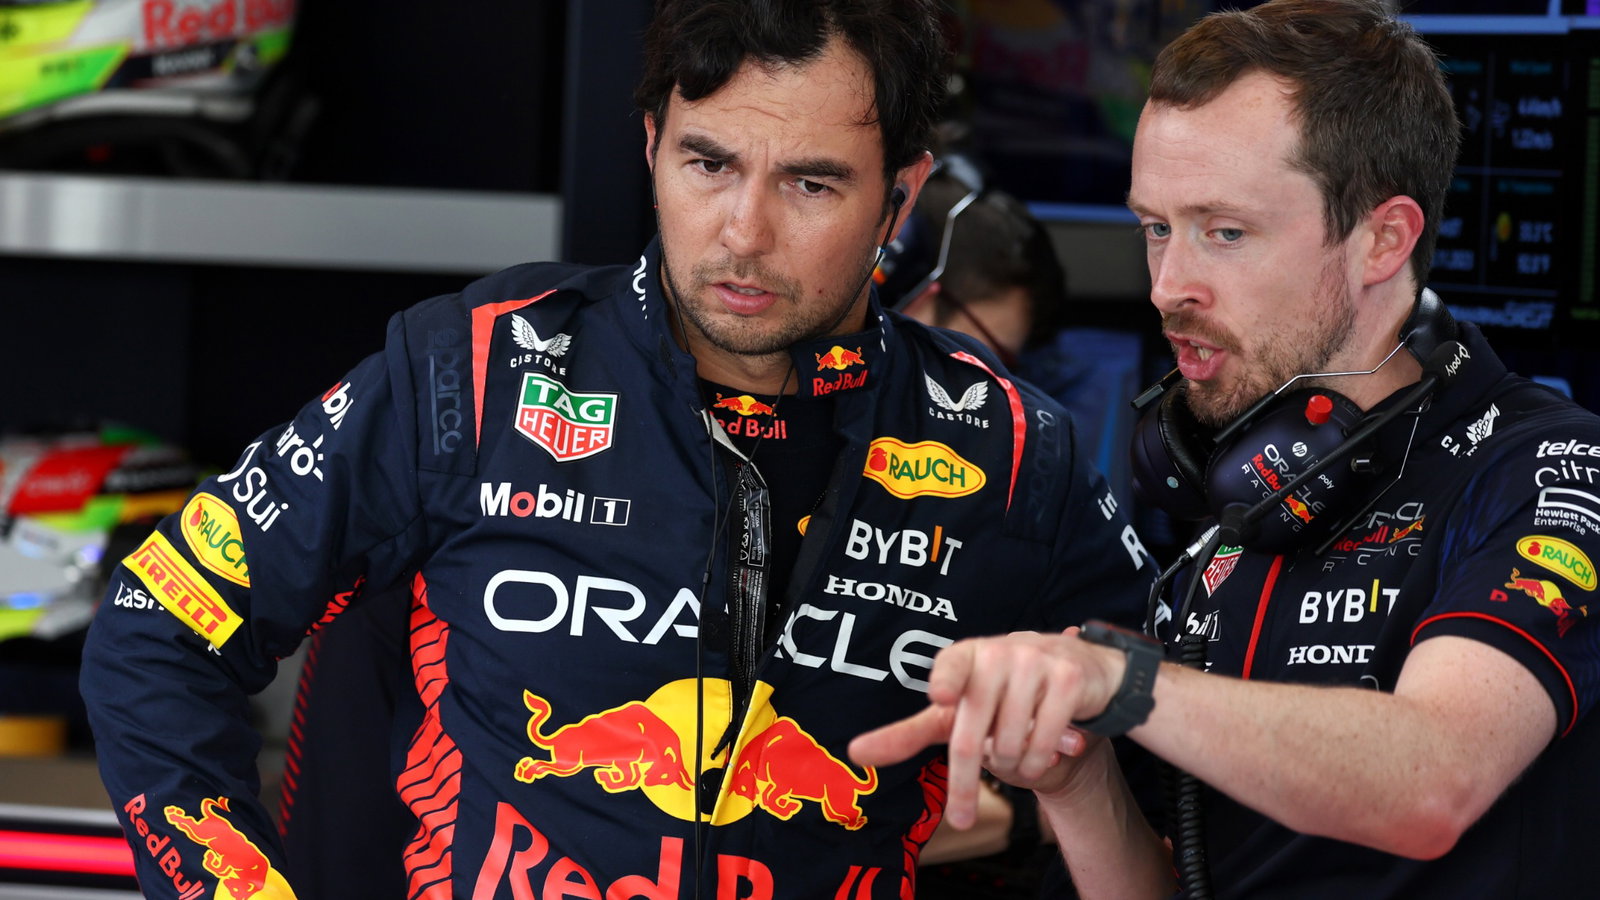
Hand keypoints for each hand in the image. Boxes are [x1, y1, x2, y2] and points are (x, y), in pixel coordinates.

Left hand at [848, 627, 1124, 828]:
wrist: (1075, 671)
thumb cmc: (1000, 695)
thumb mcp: (955, 711)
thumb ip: (908, 733)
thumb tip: (855, 752)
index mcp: (964, 657)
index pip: (951, 665)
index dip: (948, 680)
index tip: (941, 696)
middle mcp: (998, 653)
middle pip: (971, 735)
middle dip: (963, 786)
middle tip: (961, 820)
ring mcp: (1036, 663)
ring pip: (1011, 747)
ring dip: (1012, 767)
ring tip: (1018, 750)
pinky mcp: (1068, 680)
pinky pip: (1046, 745)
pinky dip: (1039, 762)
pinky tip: (1046, 749)